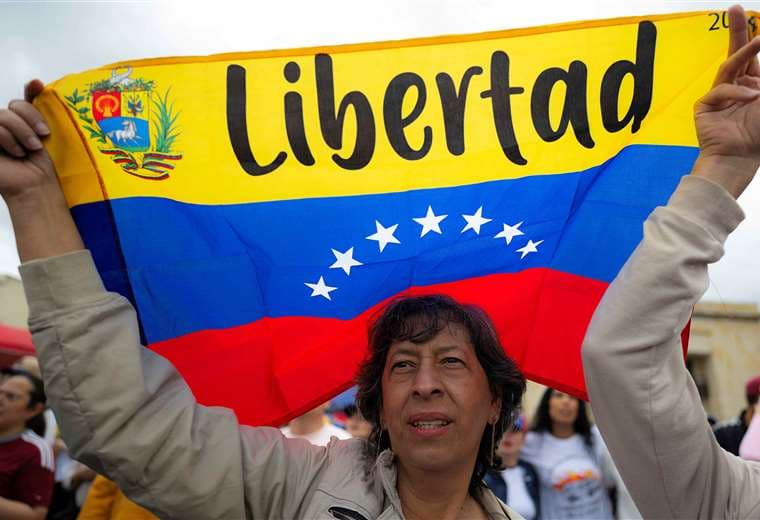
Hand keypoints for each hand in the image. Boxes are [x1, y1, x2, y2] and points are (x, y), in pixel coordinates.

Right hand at [0, 80, 57, 201]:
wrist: (38, 187)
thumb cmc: (48, 166)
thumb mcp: (51, 135)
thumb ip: (45, 112)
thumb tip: (36, 81)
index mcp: (29, 124)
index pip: (27, 99)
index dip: (32, 90)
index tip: (38, 85)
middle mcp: (11, 126)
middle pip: (15, 104)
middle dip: (31, 118)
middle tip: (43, 136)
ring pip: (4, 114)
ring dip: (21, 132)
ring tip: (31, 149)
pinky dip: (7, 138)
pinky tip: (17, 153)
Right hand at [693, 5, 759, 197]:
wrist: (738, 160)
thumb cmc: (758, 136)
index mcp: (752, 86)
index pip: (752, 57)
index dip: (754, 40)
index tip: (759, 22)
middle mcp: (735, 88)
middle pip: (735, 53)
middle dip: (738, 31)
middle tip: (736, 8)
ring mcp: (718, 96)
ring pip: (729, 67)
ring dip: (745, 52)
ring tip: (759, 40)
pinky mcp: (704, 106)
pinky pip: (720, 90)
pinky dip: (738, 91)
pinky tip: (752, 97)